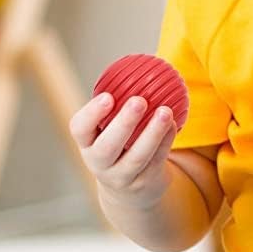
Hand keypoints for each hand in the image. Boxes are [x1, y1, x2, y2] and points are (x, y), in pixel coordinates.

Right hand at [69, 91, 177, 212]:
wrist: (129, 188)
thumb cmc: (121, 143)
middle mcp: (99, 162)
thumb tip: (142, 63)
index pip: (79, 129)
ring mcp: (121, 176)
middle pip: (106, 147)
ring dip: (152, 133)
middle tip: (138, 100)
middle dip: (122, 124)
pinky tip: (173, 123)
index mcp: (87, 143)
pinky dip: (166, 141)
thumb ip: (118, 104)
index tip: (108, 96)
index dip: (91, 114)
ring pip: (136, 156)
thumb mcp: (110, 128)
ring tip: (164, 110)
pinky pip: (157, 160)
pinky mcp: (144, 182)